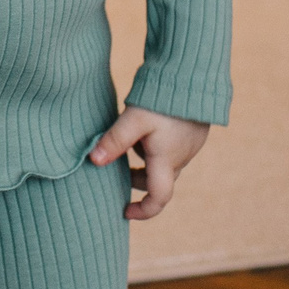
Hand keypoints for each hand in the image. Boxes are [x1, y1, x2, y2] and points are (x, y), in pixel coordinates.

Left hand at [89, 105, 209, 220]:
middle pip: (157, 181)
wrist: (195, 77)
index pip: (158, 199)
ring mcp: (189, 146)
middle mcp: (180, 158)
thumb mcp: (134, 119)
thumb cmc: (164, 100)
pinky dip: (156, 148)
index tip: (125, 211)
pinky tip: (145, 128)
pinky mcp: (192, 132)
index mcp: (166, 161)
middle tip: (117, 170)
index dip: (142, 211)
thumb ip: (114, 140)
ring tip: (129, 142)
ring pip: (164, 163)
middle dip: (137, 180)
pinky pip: (172, 149)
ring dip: (146, 161)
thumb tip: (94, 160)